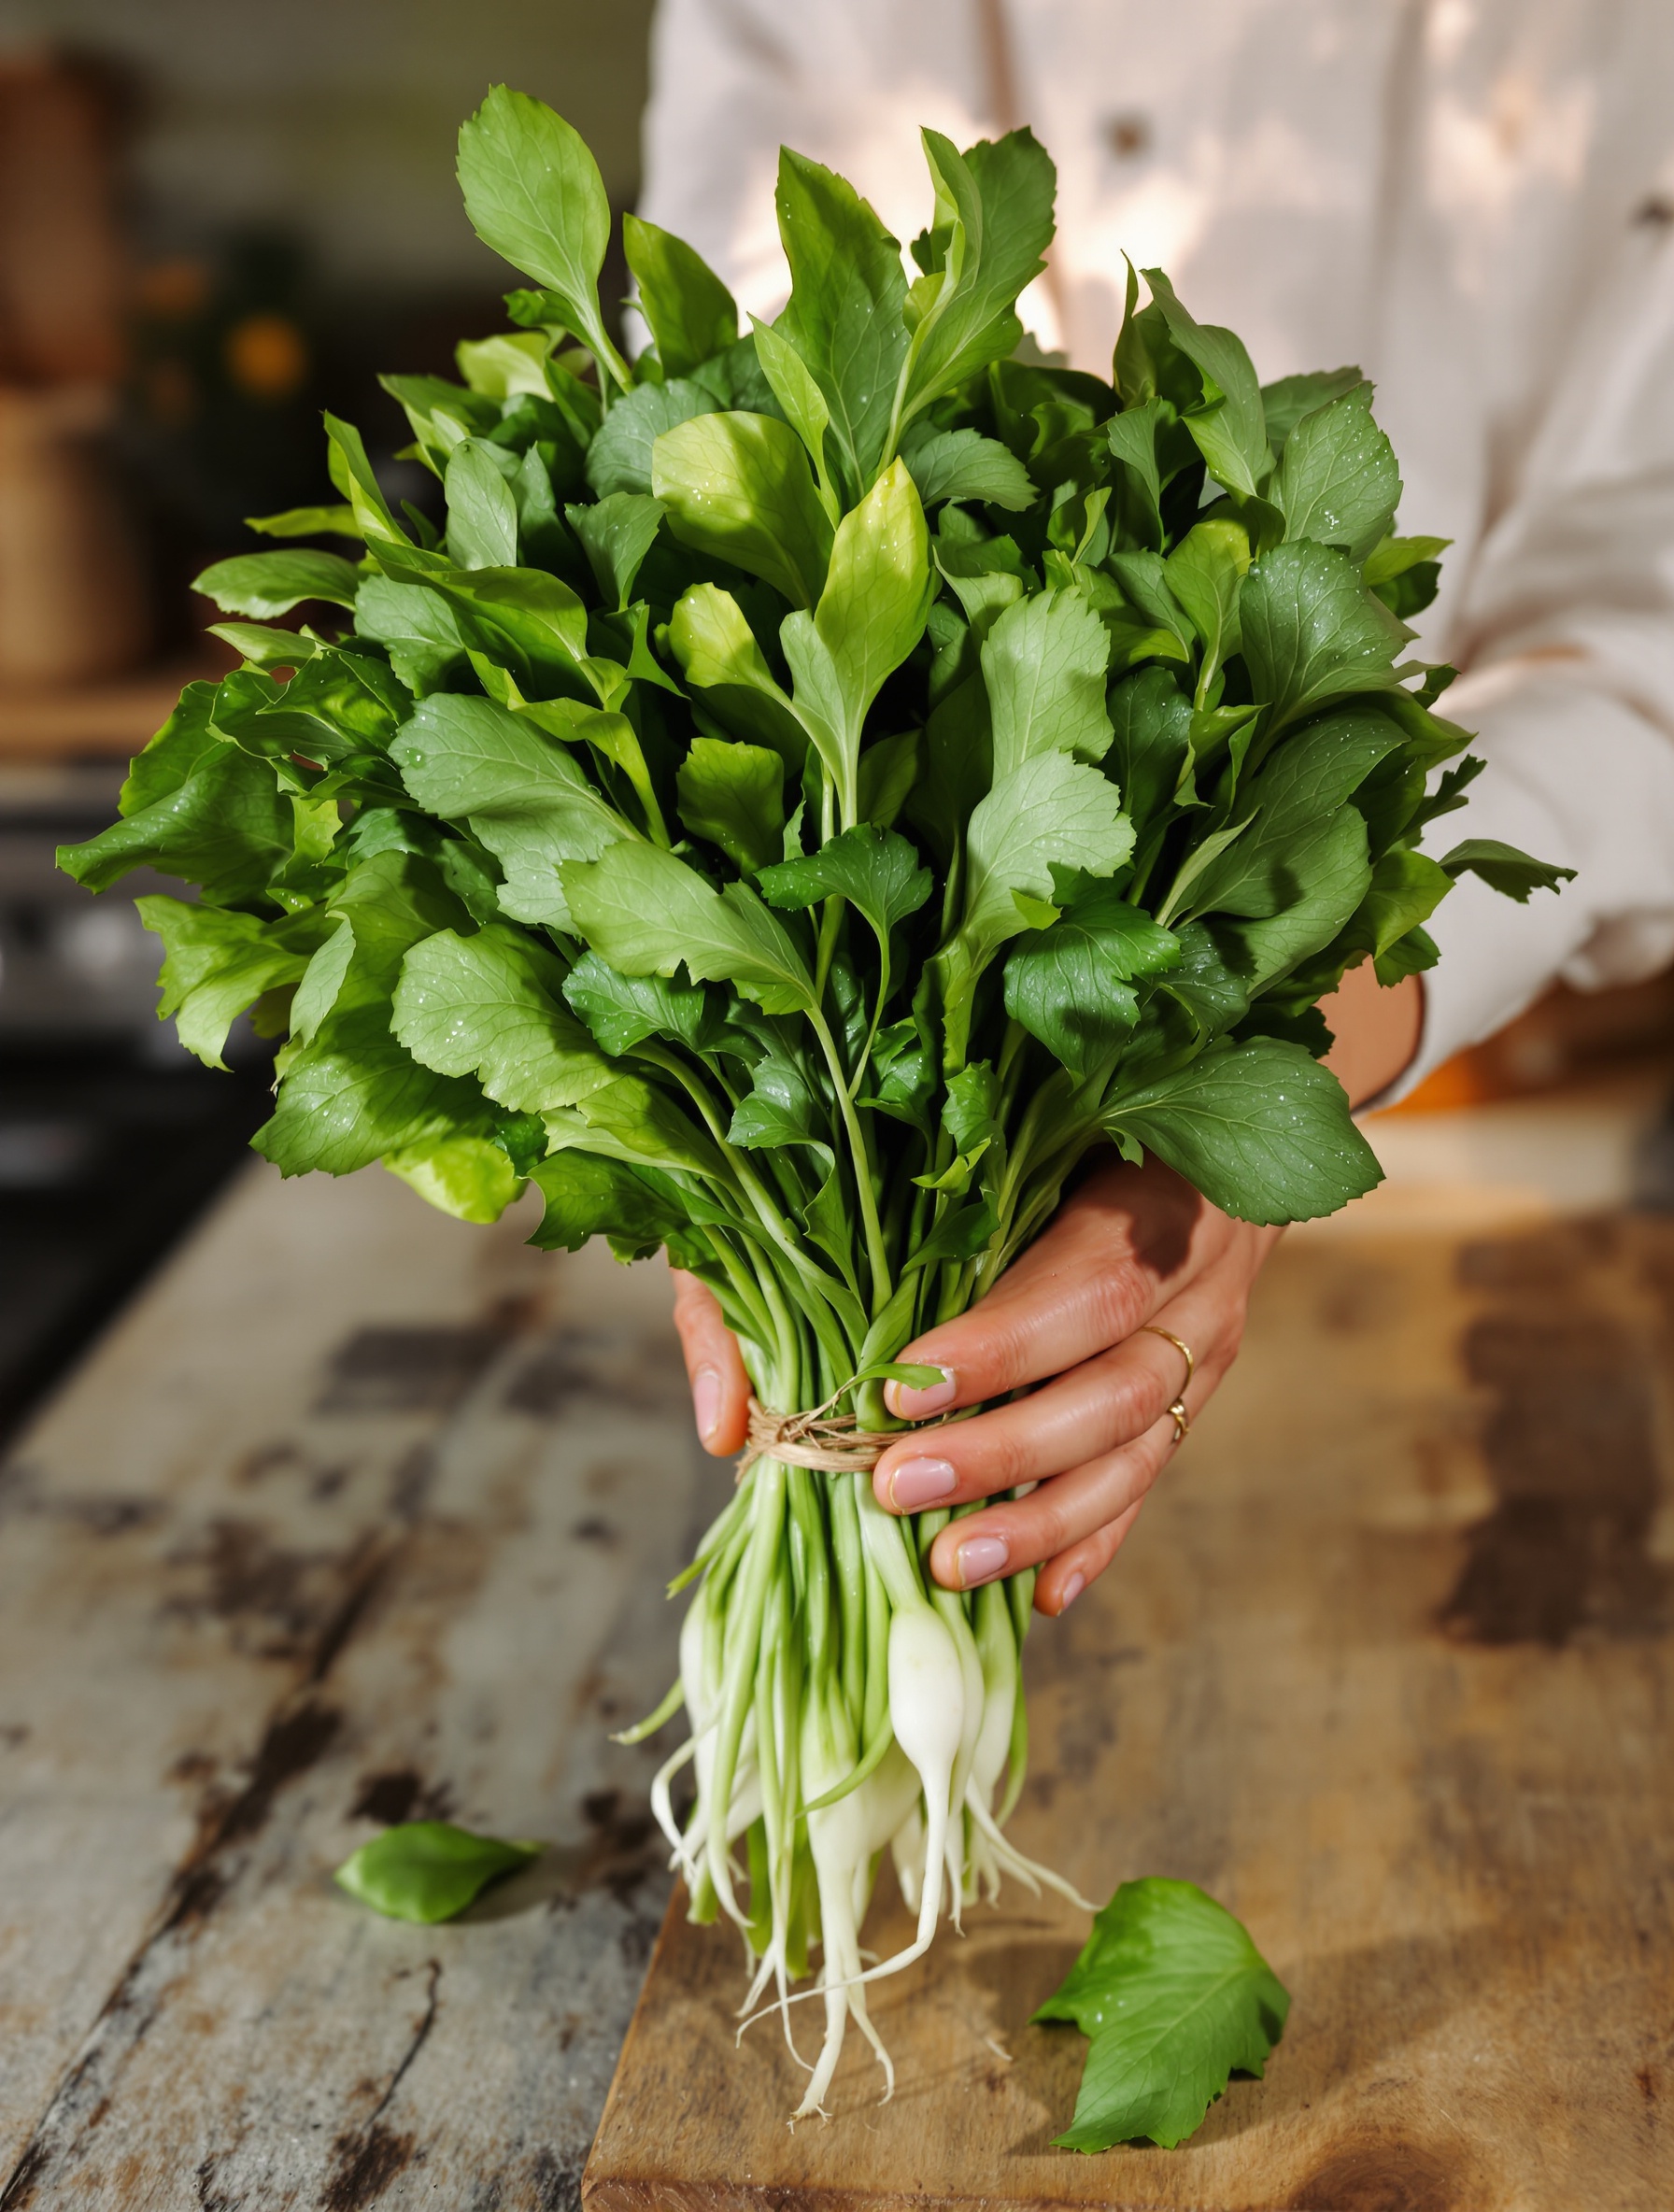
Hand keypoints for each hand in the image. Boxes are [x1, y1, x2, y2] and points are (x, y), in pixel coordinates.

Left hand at [869, 1155, 1277, 1612]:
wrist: (1232, 1127)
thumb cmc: (1106, 1110)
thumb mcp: (1060, 1109)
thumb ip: (978, 1163)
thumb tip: (862, 1216)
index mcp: (1162, 1204)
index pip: (1085, 1290)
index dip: (1000, 1347)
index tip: (902, 1387)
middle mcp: (1200, 1288)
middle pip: (1113, 1392)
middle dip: (1003, 1451)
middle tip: (896, 1487)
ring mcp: (1209, 1352)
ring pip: (1137, 1452)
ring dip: (1043, 1520)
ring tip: (952, 1565)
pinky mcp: (1196, 1399)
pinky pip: (1148, 1482)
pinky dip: (1094, 1541)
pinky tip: (1040, 1596)